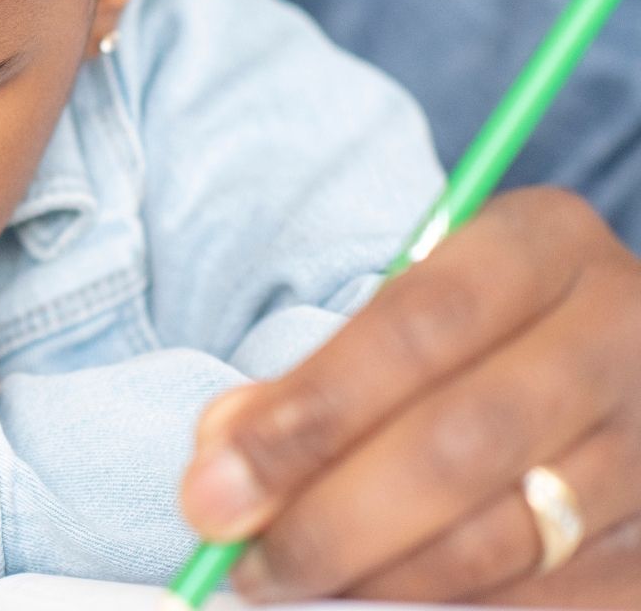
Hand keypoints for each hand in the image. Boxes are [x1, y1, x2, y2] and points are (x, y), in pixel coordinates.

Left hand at [179, 187, 640, 604]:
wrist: (605, 362)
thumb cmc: (469, 339)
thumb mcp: (399, 316)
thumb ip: (308, 383)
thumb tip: (222, 472)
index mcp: (544, 242)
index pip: (417, 324)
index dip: (311, 412)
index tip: (216, 487)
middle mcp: (621, 331)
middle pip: (464, 440)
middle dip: (333, 516)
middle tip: (246, 564)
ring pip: (514, 534)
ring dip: (388, 580)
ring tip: (301, 588)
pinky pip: (566, 598)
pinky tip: (389, 609)